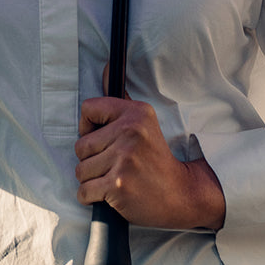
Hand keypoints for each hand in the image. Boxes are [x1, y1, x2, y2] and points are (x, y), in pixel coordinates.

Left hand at [75, 94, 225, 231]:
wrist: (183, 195)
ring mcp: (124, 160)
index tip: (99, 138)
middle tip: (113, 165)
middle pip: (80, 145)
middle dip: (91, 160)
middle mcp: (130, 132)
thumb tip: (106, 67)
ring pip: (80, 170)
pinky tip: (108, 195)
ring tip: (113, 179)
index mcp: (136, 113)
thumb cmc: (157, 160)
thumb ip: (120, 100)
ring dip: (91, 180)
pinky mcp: (118, 185)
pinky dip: (91, 197)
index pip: (88, 108)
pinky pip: (84, 191)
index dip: (87, 127)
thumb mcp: (144, 123)